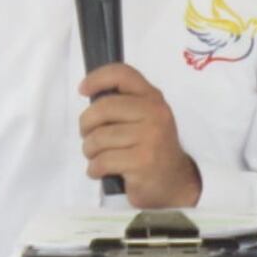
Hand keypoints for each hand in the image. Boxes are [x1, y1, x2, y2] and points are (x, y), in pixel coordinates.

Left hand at [77, 64, 202, 207]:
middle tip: (88, 137)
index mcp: (152, 98)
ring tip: (97, 157)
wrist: (174, 182)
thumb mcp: (144, 119)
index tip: (83, 90)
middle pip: (103, 107)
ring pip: (99, 138)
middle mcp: (155, 113)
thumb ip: (124, 105)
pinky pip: (102, 161)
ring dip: (90, 151)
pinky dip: (94, 169)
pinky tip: (101, 172)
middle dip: (86, 125)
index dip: (97, 78)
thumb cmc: (150, 148)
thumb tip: (89, 95)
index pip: (123, 74)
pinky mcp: (143, 161)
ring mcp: (151, 137)